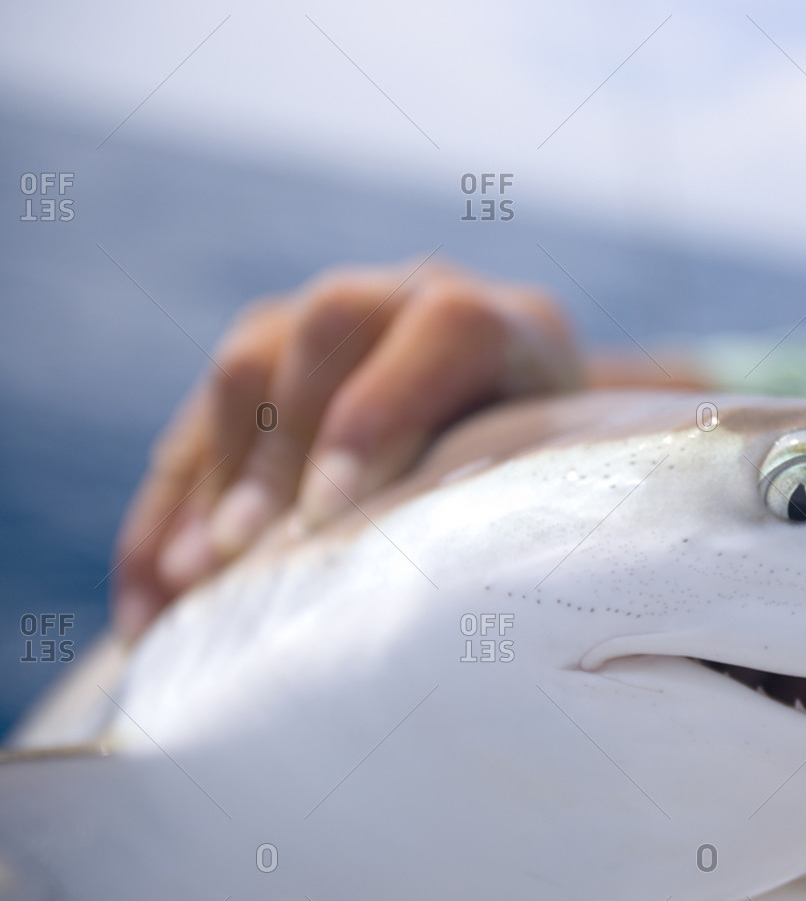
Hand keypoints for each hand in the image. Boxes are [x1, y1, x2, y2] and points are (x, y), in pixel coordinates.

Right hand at [110, 260, 579, 641]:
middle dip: (277, 448)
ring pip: (249, 361)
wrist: (528, 440)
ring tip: (187, 581)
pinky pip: (200, 420)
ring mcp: (333, 322)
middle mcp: (412, 299)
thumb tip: (411, 601)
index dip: (380, 412)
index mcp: (507, 327)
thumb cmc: (552, 492)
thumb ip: (506, 505)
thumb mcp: (556, 490)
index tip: (327, 510)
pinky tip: (154, 594)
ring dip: (210, 478)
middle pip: (328, 326)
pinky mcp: (267, 363)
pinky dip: (169, 509)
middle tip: (241, 550)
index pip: (446, 330)